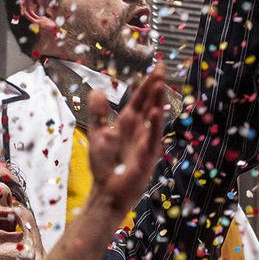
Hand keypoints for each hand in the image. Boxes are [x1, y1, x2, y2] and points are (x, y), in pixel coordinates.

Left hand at [86, 67, 167, 211]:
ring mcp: (146, 143)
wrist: (107, 191)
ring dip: (157, 102)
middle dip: (155, 88)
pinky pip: (152, 138)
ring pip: (153, 119)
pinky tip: (156, 112)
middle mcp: (140, 131)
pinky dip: (155, 126)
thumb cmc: (105, 165)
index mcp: (129, 125)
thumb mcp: (98, 134)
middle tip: (161, 69)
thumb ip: (98, 113)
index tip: (155, 68)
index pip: (140, 100)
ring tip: (159, 85)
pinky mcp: (146, 157)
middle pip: (149, 105)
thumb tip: (97, 90)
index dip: (146, 85)